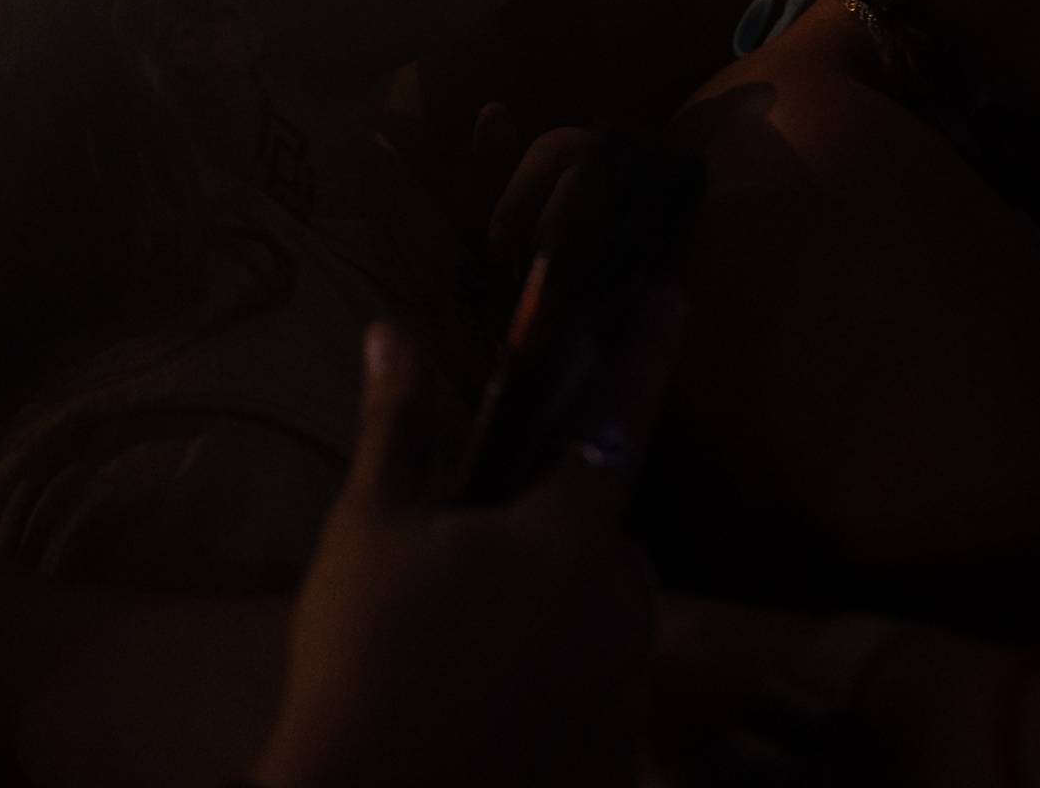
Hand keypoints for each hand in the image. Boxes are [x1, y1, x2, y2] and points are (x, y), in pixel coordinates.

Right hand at [251, 323, 661, 787]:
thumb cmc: (366, 647)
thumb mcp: (369, 522)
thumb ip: (398, 424)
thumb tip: (392, 329)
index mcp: (566, 535)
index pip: (617, 425)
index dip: (642, 358)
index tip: (673, 298)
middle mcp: (617, 605)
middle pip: (606, 532)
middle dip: (561, 521)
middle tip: (484, 536)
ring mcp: (622, 684)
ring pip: (605, 610)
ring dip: (563, 599)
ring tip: (477, 622)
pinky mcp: (612, 753)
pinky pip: (598, 685)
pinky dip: (562, 672)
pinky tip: (494, 688)